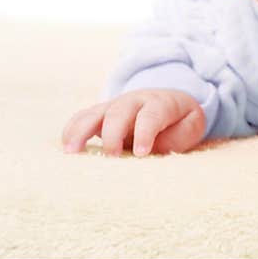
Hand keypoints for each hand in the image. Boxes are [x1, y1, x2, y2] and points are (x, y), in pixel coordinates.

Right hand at [62, 89, 205, 156]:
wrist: (172, 101)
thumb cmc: (182, 120)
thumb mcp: (191, 126)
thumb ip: (176, 137)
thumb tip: (152, 151)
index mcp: (160, 103)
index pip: (151, 115)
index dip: (145, 133)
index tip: (141, 153)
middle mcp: (135, 101)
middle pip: (120, 112)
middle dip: (113, 134)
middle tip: (111, 157)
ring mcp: (115, 106)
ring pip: (95, 112)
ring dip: (82, 131)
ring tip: (72, 152)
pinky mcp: (101, 114)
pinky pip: (82, 118)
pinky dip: (71, 129)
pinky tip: (66, 148)